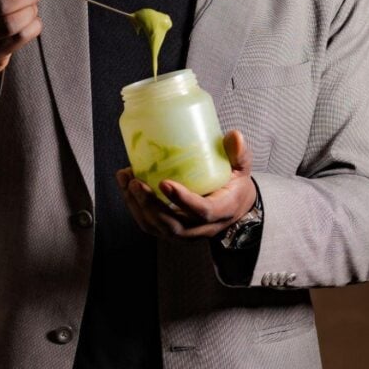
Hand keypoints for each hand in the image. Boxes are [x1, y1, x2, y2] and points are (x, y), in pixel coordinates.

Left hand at [115, 130, 256, 240]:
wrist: (234, 208)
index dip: (182, 200)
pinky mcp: (171, 231)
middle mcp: (201, 228)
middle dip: (150, 205)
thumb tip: (234, 135)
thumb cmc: (234, 184)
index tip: (164, 183)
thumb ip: (239, 153)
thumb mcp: (242, 169)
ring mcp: (185, 233)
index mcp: (221, 211)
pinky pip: (150, 225)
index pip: (202, 211)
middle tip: (136, 182)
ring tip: (126, 180)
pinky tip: (126, 186)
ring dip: (137, 206)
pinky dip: (135, 207)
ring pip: (157, 227)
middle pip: (172, 225)